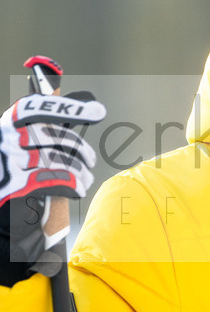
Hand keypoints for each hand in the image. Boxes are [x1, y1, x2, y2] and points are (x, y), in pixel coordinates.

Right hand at [1, 90, 105, 285]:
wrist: (3, 215)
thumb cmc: (22, 172)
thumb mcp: (31, 142)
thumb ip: (51, 120)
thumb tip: (84, 96)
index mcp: (7, 125)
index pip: (34, 108)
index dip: (67, 107)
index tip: (98, 110)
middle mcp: (4, 141)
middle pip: (53, 137)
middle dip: (79, 149)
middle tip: (90, 160)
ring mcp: (8, 164)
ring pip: (60, 160)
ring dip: (80, 171)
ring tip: (85, 178)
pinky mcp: (17, 187)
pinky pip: (58, 180)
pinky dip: (74, 184)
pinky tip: (77, 189)